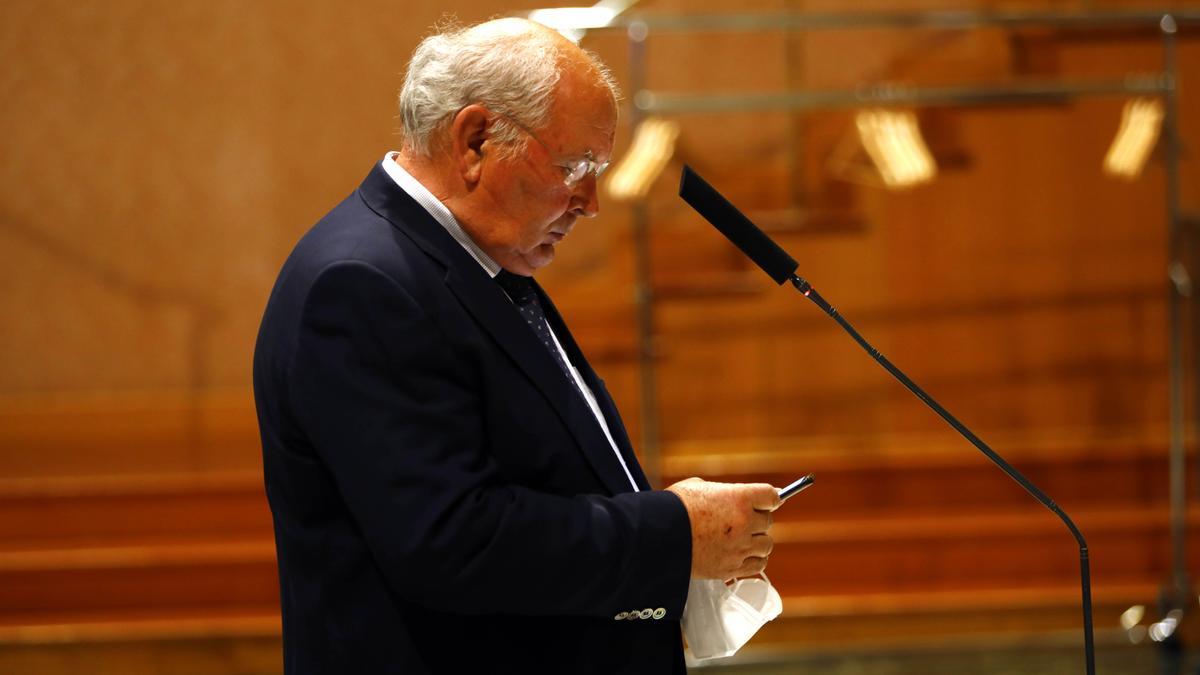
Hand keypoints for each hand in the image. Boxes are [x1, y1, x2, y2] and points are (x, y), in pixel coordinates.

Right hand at [665, 477, 779, 579]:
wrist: (657, 536)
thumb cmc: (674, 507)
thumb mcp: (698, 486)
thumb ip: (724, 492)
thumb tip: (736, 497)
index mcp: (739, 498)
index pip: (772, 497)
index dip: (770, 498)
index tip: (766, 501)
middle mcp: (744, 523)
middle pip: (768, 522)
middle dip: (757, 519)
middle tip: (743, 519)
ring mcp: (739, 548)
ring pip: (766, 545)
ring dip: (757, 540)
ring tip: (742, 538)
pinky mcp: (731, 568)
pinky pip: (758, 565)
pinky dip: (754, 559)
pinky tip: (743, 553)